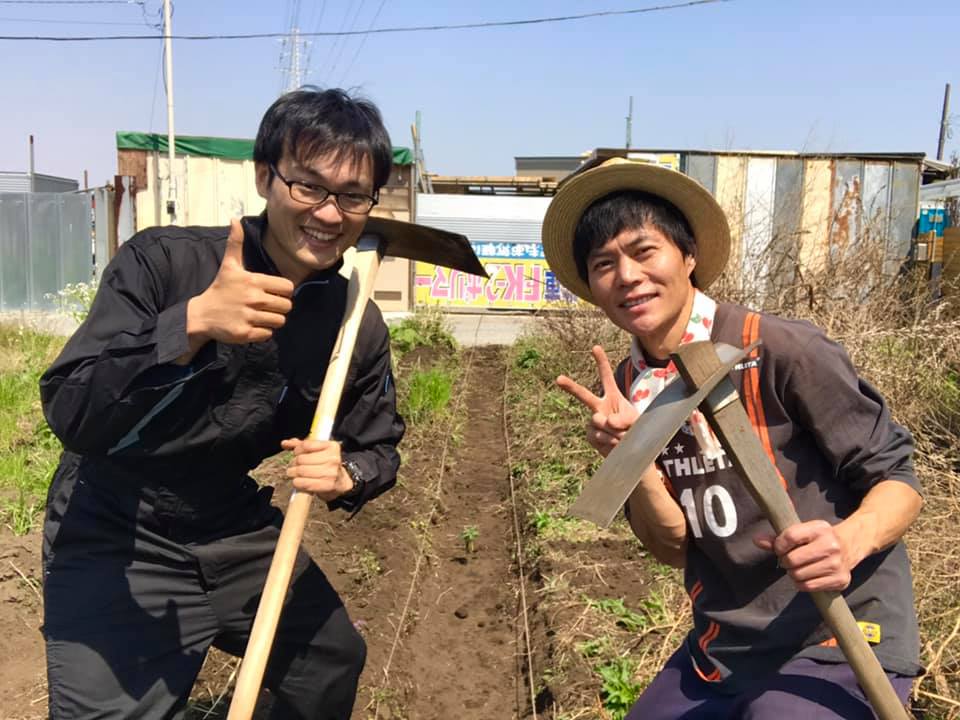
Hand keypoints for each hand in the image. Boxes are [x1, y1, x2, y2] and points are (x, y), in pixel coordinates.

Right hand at [187, 218, 294, 346]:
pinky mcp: (245, 334)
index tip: (273, 292)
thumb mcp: (229, 265)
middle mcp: (253, 299)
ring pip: (280, 321)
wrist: (202, 314)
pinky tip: (252, 325)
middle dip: (279, 307)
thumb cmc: (220, 289)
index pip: (288, 288)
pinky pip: (268, 334)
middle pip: (287, 306)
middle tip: (266, 305)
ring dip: (273, 320)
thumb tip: (235, 220)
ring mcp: (249, 317)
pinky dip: (263, 332)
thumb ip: (236, 243)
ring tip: (259, 315)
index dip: (284, 291)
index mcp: (254, 281)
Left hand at [281, 438, 354, 500]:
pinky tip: (298, 481)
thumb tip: (285, 443)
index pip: (306, 445)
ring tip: (294, 474)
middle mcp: (333, 458)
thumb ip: (301, 445)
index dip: (297, 450)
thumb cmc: (326, 465)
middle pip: (301, 459)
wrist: (340, 482)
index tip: (297, 454)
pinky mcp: (327, 485)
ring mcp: (331, 472)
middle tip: (294, 466)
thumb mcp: (317, 451)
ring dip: (293, 473)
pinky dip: (297, 482)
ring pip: (301, 470)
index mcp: (332, 446)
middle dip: (293, 463)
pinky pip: (304, 482)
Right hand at [556, 345, 638, 456]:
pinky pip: (598, 434)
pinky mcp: (591, 435)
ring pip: (598, 421)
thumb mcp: (636, 421)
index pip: (606, 377)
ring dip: (614, 430)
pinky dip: (609, 440)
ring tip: (623, 436)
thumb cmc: (635, 430)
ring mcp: (593, 421)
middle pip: (584, 395)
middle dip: (570, 387)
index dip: (601, 362)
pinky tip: (614, 443)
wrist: (630, 451)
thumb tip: (606, 421)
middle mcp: (600, 406)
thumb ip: (624, 418)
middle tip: (558, 379)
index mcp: (612, 396)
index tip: (595, 347)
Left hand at [754, 519, 854, 592]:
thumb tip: (756, 540)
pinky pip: (808, 587)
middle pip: (792, 559)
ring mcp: (836, 564)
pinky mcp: (840, 580)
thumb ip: (778, 537)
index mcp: (819, 529)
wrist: (850, 545)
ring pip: (798, 575)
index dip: (779, 545)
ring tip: (799, 567)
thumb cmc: (818, 538)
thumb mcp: (802, 531)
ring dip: (793, 573)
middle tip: (790, 560)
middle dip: (786, 561)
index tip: (780, 548)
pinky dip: (801, 584)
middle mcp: (830, 546)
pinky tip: (807, 576)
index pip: (789, 536)